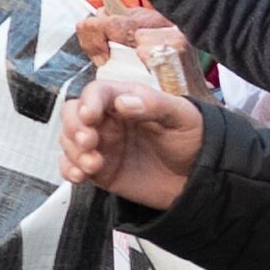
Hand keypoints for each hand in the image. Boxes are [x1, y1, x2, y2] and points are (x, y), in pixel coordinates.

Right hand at [57, 76, 205, 208]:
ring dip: (73, 152)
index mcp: (128, 100)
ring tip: (93, 165)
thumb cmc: (194, 140)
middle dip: (74, 127)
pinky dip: (69, 169)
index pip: (98, 93)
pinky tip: (79, 176)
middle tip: (88, 141)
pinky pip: (72, 165)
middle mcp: (110, 120)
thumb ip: (155, 106)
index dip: (89, 102)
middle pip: (73, 114)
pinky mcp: (99, 168)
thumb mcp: (181, 118)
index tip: (90, 116)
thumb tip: (124, 102)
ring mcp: (103, 144)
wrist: (199, 176)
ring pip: (69, 140)